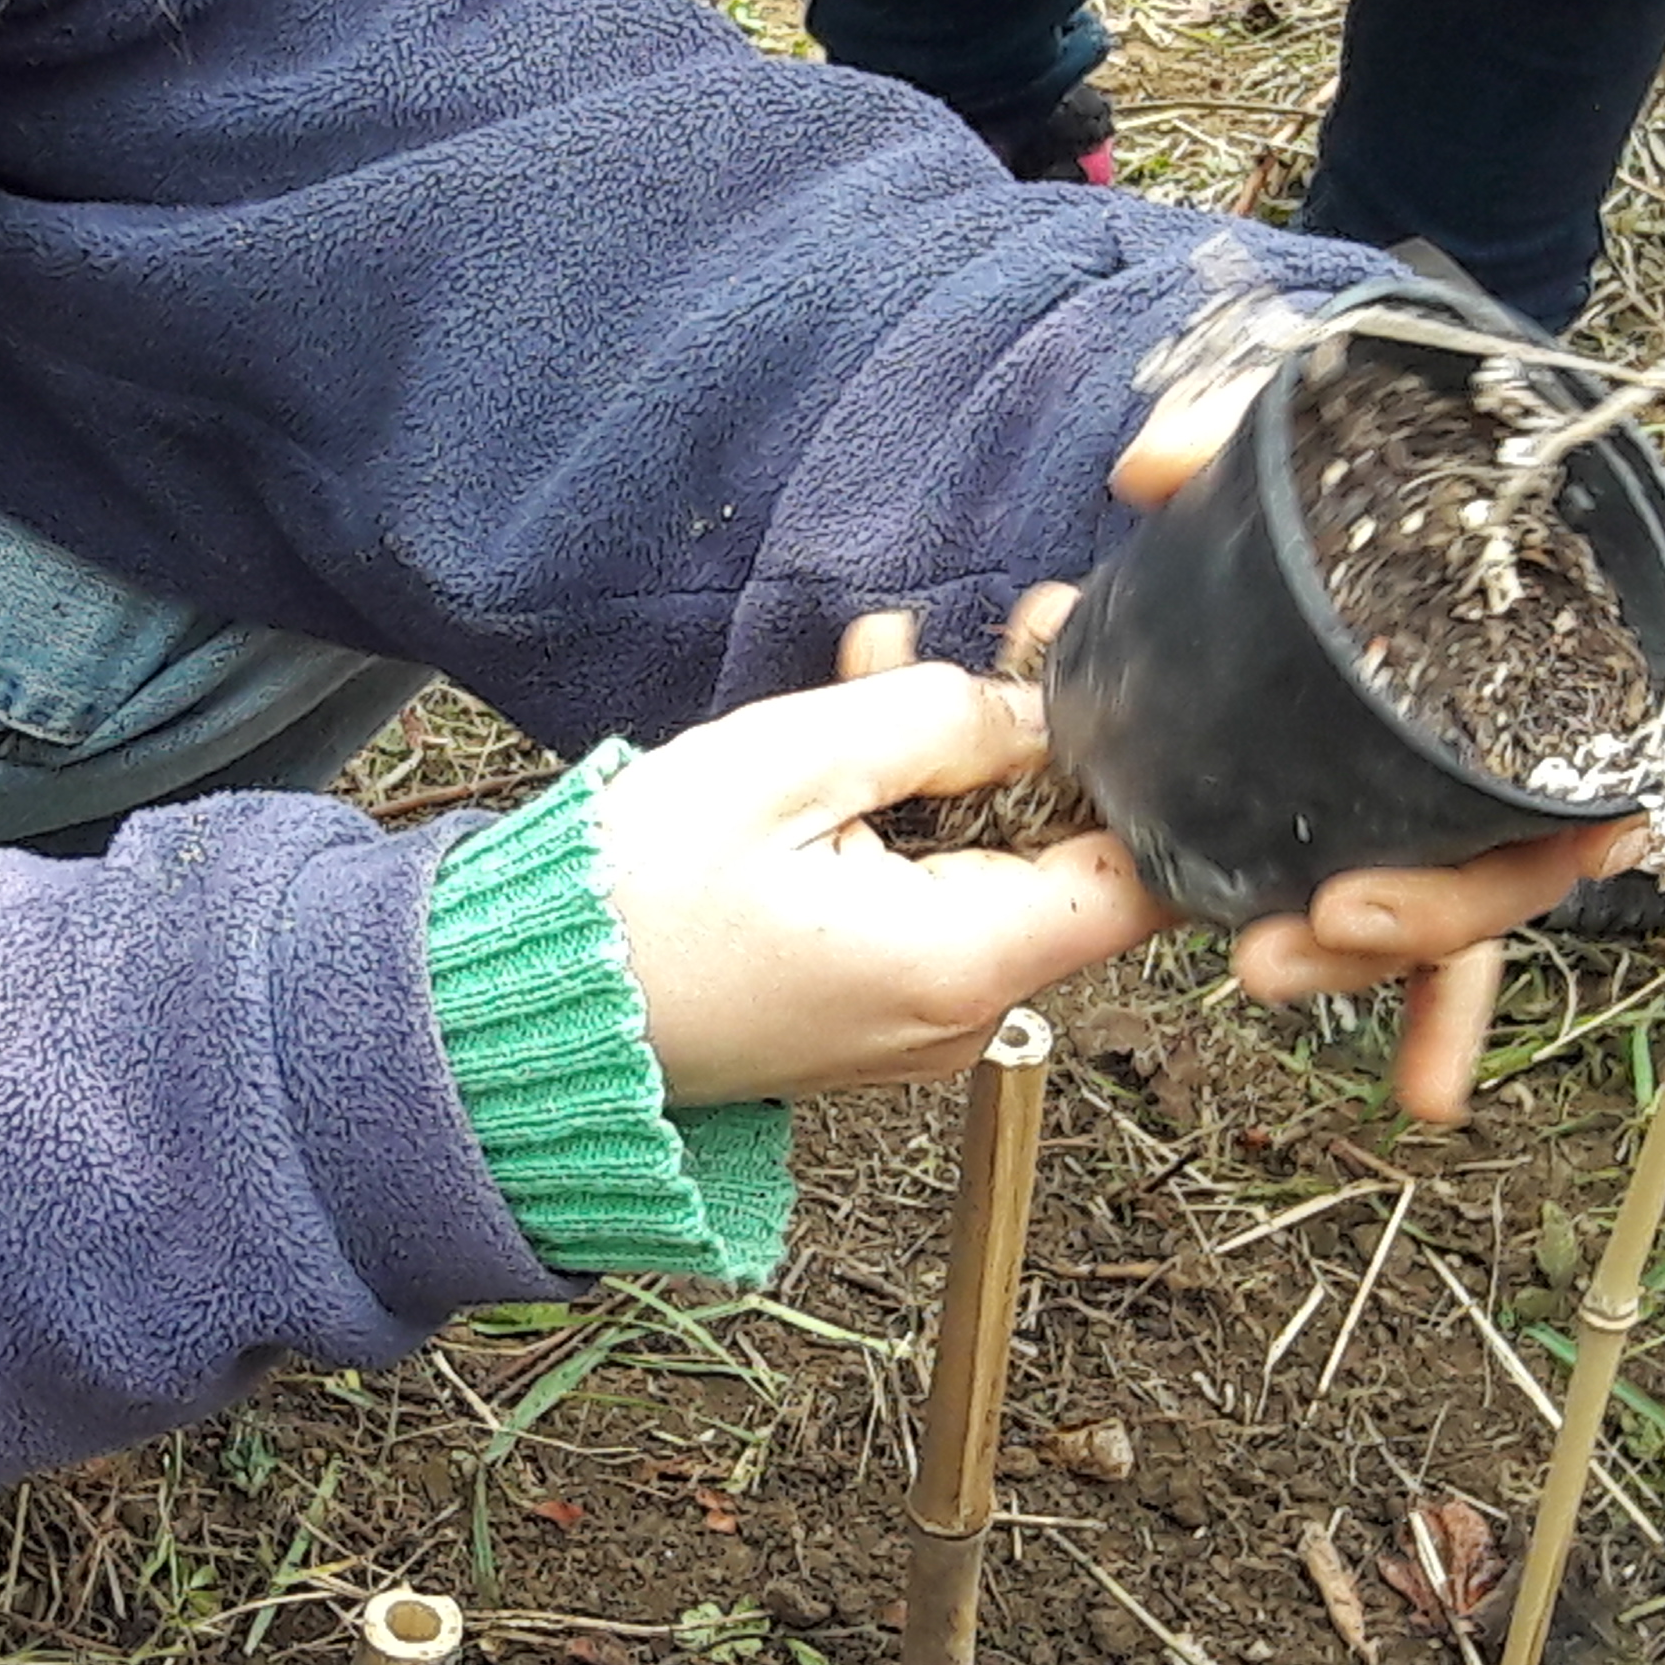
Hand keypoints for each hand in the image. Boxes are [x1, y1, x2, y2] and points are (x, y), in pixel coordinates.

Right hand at [588, 655, 1174, 1106]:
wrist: (519, 1010)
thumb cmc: (634, 896)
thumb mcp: (786, 764)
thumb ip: (936, 720)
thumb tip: (1040, 712)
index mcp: (961, 962)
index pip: (1144, 882)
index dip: (1135, 770)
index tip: (1083, 680)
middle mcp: (963, 1019)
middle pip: (1062, 865)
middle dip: (1017, 741)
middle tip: (960, 635)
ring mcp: (917, 1028)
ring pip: (988, 876)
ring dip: (947, 771)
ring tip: (872, 671)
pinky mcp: (869, 1019)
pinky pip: (927, 911)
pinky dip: (904, 830)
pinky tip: (844, 751)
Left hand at [1098, 363, 1664, 1124]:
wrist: (1386, 449)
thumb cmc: (1386, 445)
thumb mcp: (1329, 417)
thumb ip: (1246, 432)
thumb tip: (1144, 470)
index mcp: (1557, 646)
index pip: (1593, 761)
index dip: (1561, 830)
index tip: (1468, 873)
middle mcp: (1530, 734)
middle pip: (1509, 865)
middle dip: (1418, 927)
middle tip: (1303, 936)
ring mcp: (1470, 793)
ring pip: (1459, 916)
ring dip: (1380, 971)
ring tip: (1264, 975)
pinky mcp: (1409, 823)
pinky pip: (1434, 934)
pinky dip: (1432, 1015)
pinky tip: (1425, 1097)